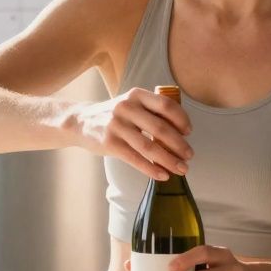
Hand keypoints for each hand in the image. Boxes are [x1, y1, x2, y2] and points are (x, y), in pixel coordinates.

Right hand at [72, 88, 192, 180]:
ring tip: (181, 169)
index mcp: (136, 95)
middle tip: (189, 156)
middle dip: (179, 145)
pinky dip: (152, 169)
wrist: (81, 121)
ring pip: (150, 147)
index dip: (181, 120)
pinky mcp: (109, 143)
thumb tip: (180, 133)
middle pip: (161, 129)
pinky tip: (162, 175)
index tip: (188, 132)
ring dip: (169, 160)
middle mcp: (126, 107)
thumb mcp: (131, 104)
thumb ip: (151, 111)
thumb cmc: (114, 115)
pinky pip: (136, 159)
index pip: (166, 106)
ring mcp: (116, 125)